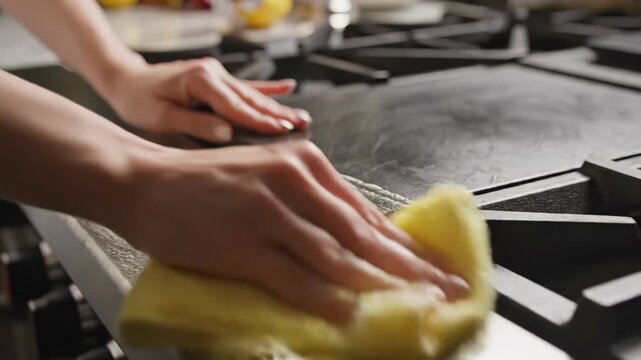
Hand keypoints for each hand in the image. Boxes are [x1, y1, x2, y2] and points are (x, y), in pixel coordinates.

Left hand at [101, 58, 312, 142]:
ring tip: (302, 117)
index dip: (260, 121)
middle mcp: (213, 74)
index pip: (236, 107)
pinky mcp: (216, 79)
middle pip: (251, 99)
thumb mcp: (161, 117)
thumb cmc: (138, 100)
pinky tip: (287, 88)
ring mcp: (217, 74)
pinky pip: (246, 86)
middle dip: (278, 114)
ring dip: (278, 107)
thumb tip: (226, 132)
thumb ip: (195, 124)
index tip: (282, 131)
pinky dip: (268, 89)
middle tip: (302, 126)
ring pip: (253, 95)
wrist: (126, 80)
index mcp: (201, 81)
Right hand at [109, 141, 467, 324]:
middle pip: (362, 233)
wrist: (145, 180)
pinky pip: (294, 276)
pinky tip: (350, 315)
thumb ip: (311, 203)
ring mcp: (268, 210)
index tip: (436, 265)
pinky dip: (325, 298)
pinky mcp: (242, 241)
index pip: (366, 212)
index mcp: (306, 162)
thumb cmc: (208, 182)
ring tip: (414, 304)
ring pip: (336, 255)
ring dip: (379, 284)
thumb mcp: (268, 177)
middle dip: (410, 266)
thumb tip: (357, 241)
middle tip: (446, 287)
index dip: (406, 243)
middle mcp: (294, 180)